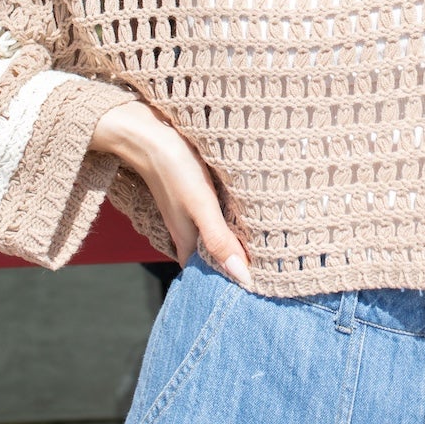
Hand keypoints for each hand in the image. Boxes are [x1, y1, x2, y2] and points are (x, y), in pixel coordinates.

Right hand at [90, 100, 253, 286]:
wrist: (147, 135)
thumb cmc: (175, 169)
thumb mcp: (200, 205)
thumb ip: (219, 240)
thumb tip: (243, 279)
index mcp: (188, 243)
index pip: (214, 276)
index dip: (237, 283)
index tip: (268, 288)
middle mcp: (188, 233)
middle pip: (217, 258)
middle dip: (241, 265)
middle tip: (277, 270)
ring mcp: (190, 215)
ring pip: (217, 238)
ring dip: (238, 243)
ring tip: (271, 247)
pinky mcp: (194, 198)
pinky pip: (216, 220)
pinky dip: (231, 223)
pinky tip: (248, 217)